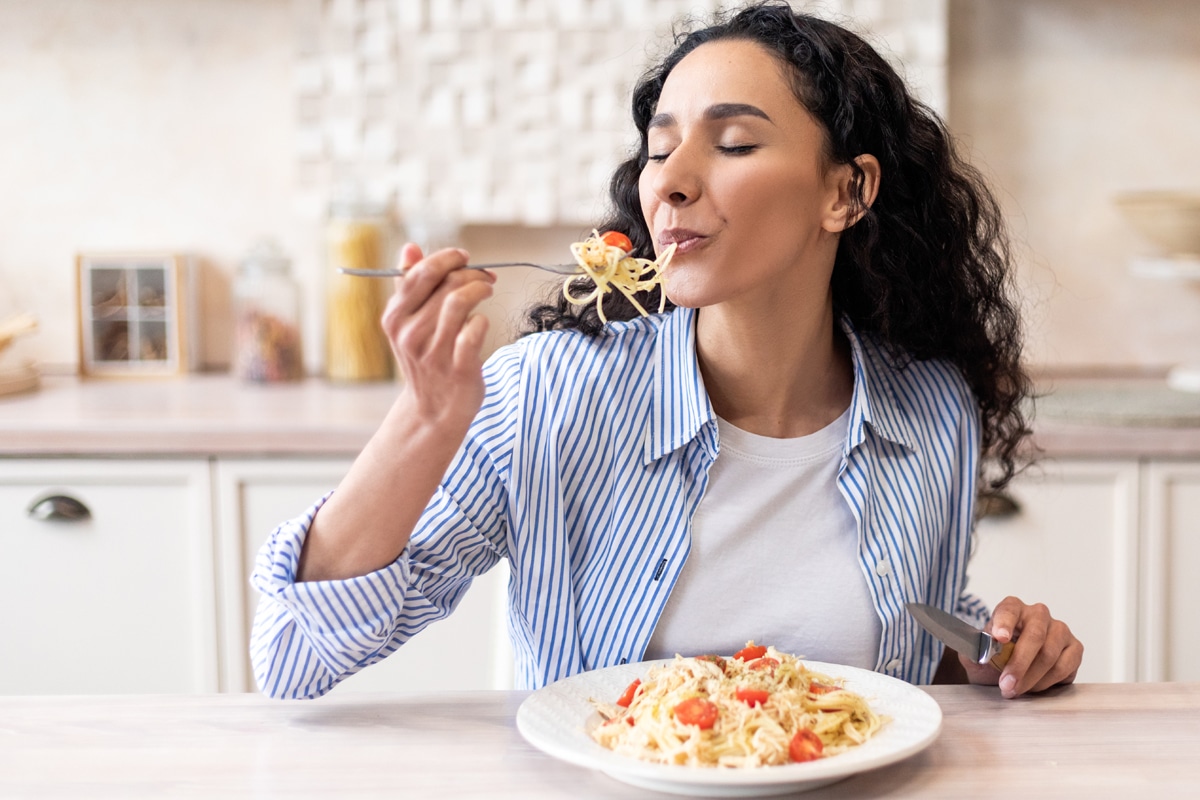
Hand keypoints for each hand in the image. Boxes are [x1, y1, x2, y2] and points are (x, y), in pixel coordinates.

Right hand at [381, 243, 495, 426]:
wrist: (433, 411)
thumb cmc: (425, 359)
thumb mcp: (408, 324)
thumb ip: (408, 285)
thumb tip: (409, 247)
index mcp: (394, 318)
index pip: (419, 273)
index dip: (446, 258)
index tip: (463, 257)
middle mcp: (410, 334)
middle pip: (445, 285)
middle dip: (470, 273)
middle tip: (484, 277)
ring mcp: (433, 353)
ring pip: (459, 302)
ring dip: (479, 289)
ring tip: (487, 290)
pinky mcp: (458, 368)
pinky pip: (474, 330)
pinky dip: (482, 320)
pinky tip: (481, 323)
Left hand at [959, 596, 1082, 698]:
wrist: (1009, 672)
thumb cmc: (994, 659)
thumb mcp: (976, 654)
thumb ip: (974, 649)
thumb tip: (979, 650)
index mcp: (1012, 608)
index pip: (1008, 610)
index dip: (1004, 623)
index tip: (999, 638)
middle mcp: (1038, 614)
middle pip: (1034, 637)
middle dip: (1019, 665)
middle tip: (1006, 685)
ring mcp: (1059, 630)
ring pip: (1050, 655)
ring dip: (1031, 678)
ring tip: (1015, 690)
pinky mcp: (1074, 649)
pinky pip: (1065, 667)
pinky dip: (1047, 681)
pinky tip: (1033, 687)